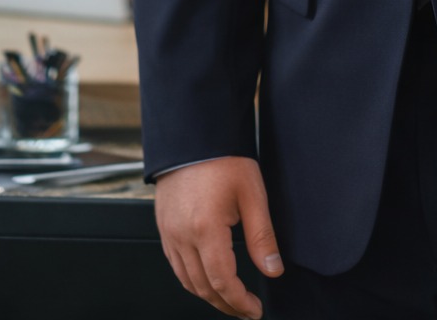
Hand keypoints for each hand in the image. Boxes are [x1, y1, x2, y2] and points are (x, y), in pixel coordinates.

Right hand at [155, 157, 283, 317]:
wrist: (194, 134)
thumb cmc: (223, 158)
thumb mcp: (252, 194)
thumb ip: (262, 236)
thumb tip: (273, 269)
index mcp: (205, 229)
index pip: (221, 282)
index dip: (239, 302)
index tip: (254, 310)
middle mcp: (182, 236)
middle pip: (202, 288)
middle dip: (225, 304)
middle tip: (245, 310)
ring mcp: (169, 233)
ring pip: (186, 280)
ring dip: (208, 296)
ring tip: (230, 299)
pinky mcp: (164, 227)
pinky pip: (175, 264)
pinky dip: (192, 279)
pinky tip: (207, 278)